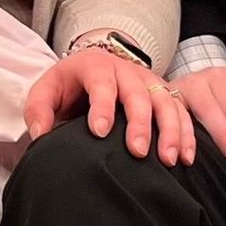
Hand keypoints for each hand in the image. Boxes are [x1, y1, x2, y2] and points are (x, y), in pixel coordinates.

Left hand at [24, 43, 193, 165]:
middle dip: (139, 123)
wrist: (93, 66)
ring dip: (170, 130)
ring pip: (165, 101)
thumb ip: (39, 110)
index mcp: (96, 65)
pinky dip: (186, 133)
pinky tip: (186, 157)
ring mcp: (149, 80)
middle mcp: (127, 70)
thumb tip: (40, 135)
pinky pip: (181, 110)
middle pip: (137, 94)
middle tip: (137, 151)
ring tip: (169, 159)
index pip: (101, 83)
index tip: (99, 132)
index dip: (102, 106)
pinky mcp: (164, 93)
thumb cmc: (69, 85)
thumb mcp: (47, 90)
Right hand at [171, 68, 225, 191]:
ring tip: (190, 163)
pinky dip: (166, 137)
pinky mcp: (160, 104)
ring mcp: (176, 91)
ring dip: (185, 139)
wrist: (207, 89)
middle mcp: (199, 82)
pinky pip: (161, 120)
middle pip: (211, 112)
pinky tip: (171, 157)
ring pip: (181, 113)